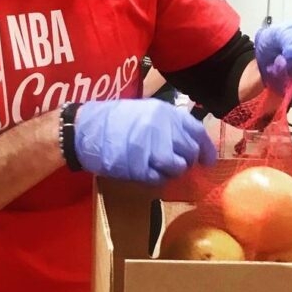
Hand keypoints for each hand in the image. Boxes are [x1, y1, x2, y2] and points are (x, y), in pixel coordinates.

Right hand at [74, 99, 216, 182]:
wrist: (85, 128)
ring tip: (159, 168)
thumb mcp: (146, 111)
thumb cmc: (115, 120)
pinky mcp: (138, 165)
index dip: (206, 149)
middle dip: (186, 162)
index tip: (207, 161)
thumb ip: (168, 125)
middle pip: (189, 152)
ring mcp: (150, 146)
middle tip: (175, 165)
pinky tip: (147, 173)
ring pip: (177, 167)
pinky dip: (156, 180)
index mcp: (166, 112)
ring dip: (171, 172)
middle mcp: (162, 127)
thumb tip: (189, 144)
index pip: (197, 132)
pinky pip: (158, 179)